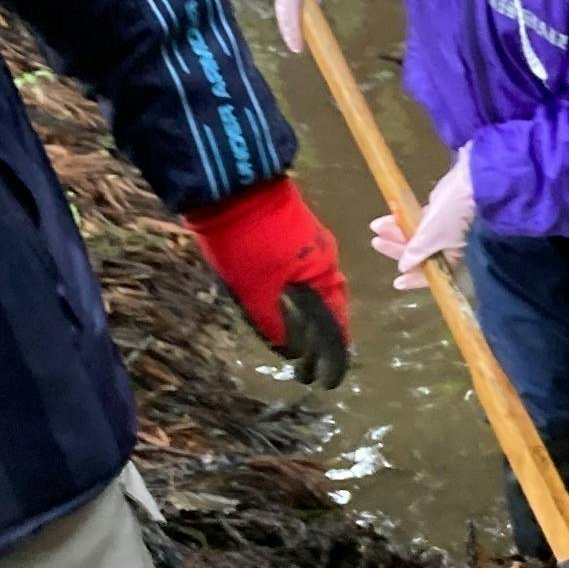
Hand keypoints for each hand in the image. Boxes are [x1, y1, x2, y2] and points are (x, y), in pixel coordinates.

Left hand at [184, 178, 350, 386]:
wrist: (233, 185)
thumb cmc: (246, 242)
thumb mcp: (254, 291)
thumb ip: (273, 324)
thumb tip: (291, 351)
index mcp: (322, 276)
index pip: (335, 326)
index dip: (333, 358)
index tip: (327, 382)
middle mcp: (325, 260)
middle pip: (330, 309)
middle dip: (322, 343)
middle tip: (308, 370)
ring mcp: (311, 245)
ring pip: (316, 292)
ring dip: (310, 321)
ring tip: (299, 345)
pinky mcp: (294, 233)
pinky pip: (305, 276)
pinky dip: (300, 299)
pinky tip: (285, 307)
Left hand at [371, 149, 474, 289]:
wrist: (475, 179)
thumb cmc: (456, 213)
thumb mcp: (433, 235)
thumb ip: (417, 251)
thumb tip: (404, 266)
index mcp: (457, 260)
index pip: (434, 275)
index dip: (415, 278)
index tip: (397, 281)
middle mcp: (452, 248)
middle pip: (422, 255)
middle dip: (399, 249)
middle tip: (377, 242)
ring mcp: (447, 229)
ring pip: (418, 237)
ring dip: (398, 232)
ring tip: (377, 226)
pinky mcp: (442, 212)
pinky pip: (421, 222)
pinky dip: (406, 220)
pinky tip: (391, 216)